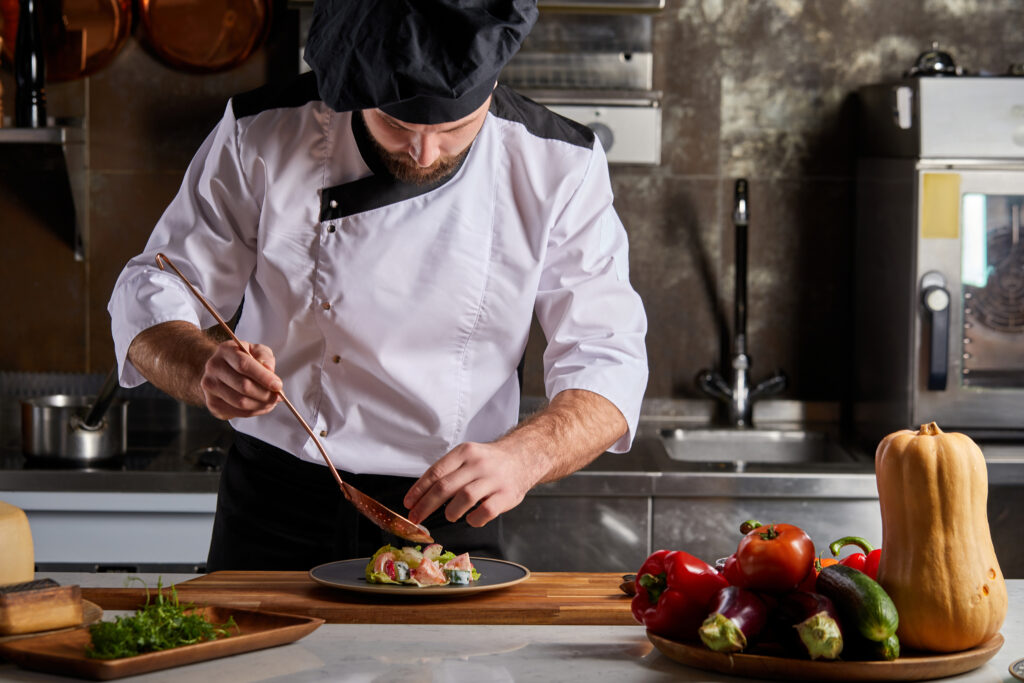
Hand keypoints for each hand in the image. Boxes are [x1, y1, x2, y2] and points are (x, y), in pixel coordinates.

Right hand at [200, 340, 282, 419]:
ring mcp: (210, 386)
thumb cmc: (241, 358)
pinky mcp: (212, 402)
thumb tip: (269, 370)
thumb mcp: (255, 350)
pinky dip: (254, 411)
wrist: (220, 369)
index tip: (278, 385)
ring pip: (240, 402)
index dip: (263, 377)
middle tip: (278, 396)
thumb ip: (264, 357)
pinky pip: (237, 412)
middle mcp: (214, 367)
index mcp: (225, 350)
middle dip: (265, 394)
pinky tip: (261, 406)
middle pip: (243, 386)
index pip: (244, 365)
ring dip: (261, 404)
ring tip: (272, 402)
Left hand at [403, 441, 541, 526]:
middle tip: (416, 518)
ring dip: (451, 512)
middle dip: (426, 506)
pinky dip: (474, 519)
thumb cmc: (489, 462)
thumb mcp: (467, 457)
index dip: (419, 491)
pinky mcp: (506, 495)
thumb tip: (420, 495)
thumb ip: (448, 472)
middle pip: (445, 487)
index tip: (408, 504)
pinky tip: (471, 518)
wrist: (523, 457)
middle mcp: (478, 463)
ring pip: (464, 498)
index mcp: (464, 452)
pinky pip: (485, 511)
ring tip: (450, 515)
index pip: (435, 472)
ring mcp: (493, 479)